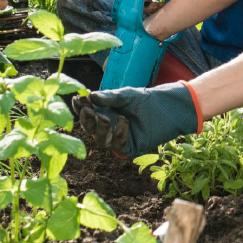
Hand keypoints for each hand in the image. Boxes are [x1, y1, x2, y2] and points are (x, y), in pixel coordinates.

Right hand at [76, 82, 199, 157]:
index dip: (80, 108)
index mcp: (104, 112)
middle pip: (91, 128)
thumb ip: (109, 97)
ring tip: (105, 117)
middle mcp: (108, 126)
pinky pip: (119, 146)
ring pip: (102, 140)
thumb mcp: (125, 95)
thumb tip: (90, 96)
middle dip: (87, 120)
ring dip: (100, 129)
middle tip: (88, 110)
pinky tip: (123, 122)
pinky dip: (119, 134)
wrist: (166, 107)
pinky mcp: (130, 147)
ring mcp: (118, 137)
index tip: (76, 99)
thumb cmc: (144, 99)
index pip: (87, 112)